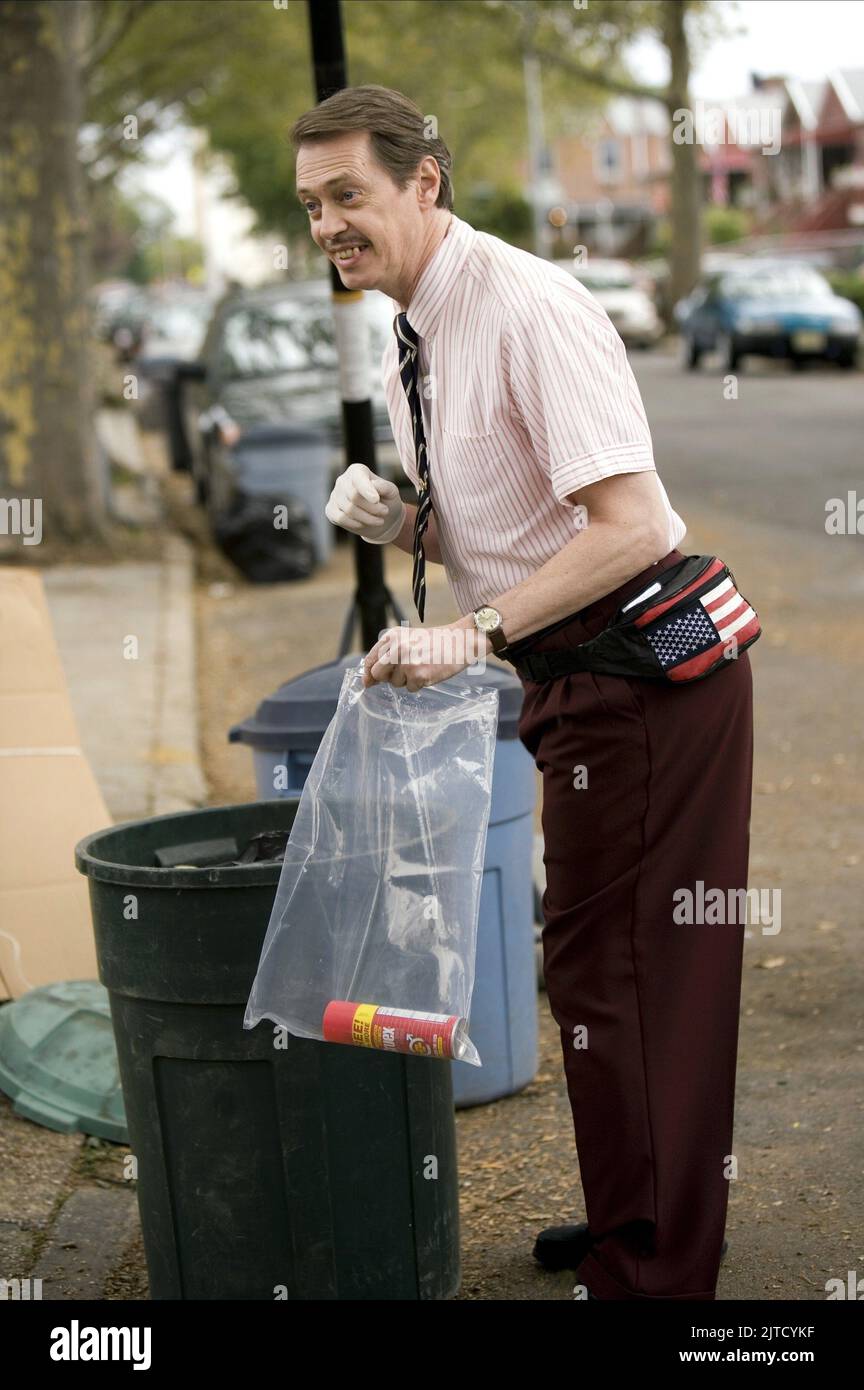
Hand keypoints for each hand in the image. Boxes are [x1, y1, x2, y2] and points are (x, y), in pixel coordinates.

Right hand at [325, 462, 404, 542]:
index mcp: (357, 471)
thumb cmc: (386, 501)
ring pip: (348, 509)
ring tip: (379, 520)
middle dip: (372, 507)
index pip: (358, 479)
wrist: (380, 518)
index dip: (366, 489)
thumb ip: (385, 487)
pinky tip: (364, 524)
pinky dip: (355, 523)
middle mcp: (343, 480)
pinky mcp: (330, 509)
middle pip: (354, 496)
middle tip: (385, 511)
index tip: (376, 500)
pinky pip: (340, 518)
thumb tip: (374, 485)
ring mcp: (335, 495)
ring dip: (367, 518)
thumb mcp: (391, 492)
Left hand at [362, 624, 483, 692]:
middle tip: (402, 673)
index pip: (370, 659)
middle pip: (378, 673)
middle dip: (386, 677)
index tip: (369, 681)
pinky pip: (410, 688)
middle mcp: (397, 648)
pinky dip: (418, 684)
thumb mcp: (407, 638)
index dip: (368, 673)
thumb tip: (368, 680)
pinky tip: (428, 672)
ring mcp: (407, 662)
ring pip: (395, 683)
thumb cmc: (434, 641)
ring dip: (406, 680)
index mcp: (392, 636)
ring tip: (421, 666)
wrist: (460, 640)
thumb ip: (387, 655)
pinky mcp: (418, 675)